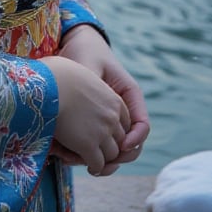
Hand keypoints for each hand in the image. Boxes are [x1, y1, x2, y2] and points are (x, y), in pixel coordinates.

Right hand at [40, 55, 130, 176]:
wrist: (47, 83)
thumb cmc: (57, 74)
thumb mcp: (83, 76)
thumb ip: (90, 86)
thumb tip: (78, 81)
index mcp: (113, 100)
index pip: (125, 123)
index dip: (114, 130)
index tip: (103, 132)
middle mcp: (112, 117)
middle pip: (120, 140)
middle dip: (109, 146)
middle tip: (97, 149)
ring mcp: (102, 132)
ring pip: (112, 155)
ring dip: (103, 158)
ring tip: (92, 158)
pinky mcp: (88, 146)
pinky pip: (98, 164)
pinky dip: (94, 167)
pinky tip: (88, 165)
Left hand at [57, 25, 149, 174]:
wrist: (75, 44)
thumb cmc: (84, 52)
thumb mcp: (88, 66)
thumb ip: (91, 88)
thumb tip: (91, 113)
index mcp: (129, 94)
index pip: (142, 125)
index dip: (134, 140)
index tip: (120, 146)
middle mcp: (124, 110)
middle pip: (131, 144)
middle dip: (116, 158)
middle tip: (98, 167)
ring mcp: (112, 118)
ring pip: (114, 149)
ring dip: (100, 160)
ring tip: (81, 163)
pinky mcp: (96, 123)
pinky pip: (98, 143)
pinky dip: (87, 152)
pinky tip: (69, 154)